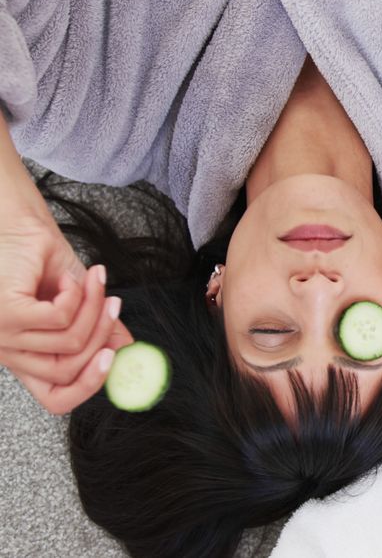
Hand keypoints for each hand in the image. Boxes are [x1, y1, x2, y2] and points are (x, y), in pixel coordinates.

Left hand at [0, 184, 132, 414]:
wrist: (18, 224)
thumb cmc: (39, 258)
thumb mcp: (78, 299)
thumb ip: (99, 328)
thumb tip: (128, 349)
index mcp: (23, 358)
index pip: (55, 399)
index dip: (88, 387)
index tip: (114, 358)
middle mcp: (7, 354)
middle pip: (69, 371)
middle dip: (102, 335)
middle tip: (114, 303)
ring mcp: (2, 337)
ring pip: (70, 343)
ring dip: (93, 307)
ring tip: (94, 280)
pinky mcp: (6, 314)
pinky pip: (60, 319)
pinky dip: (77, 296)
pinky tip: (69, 280)